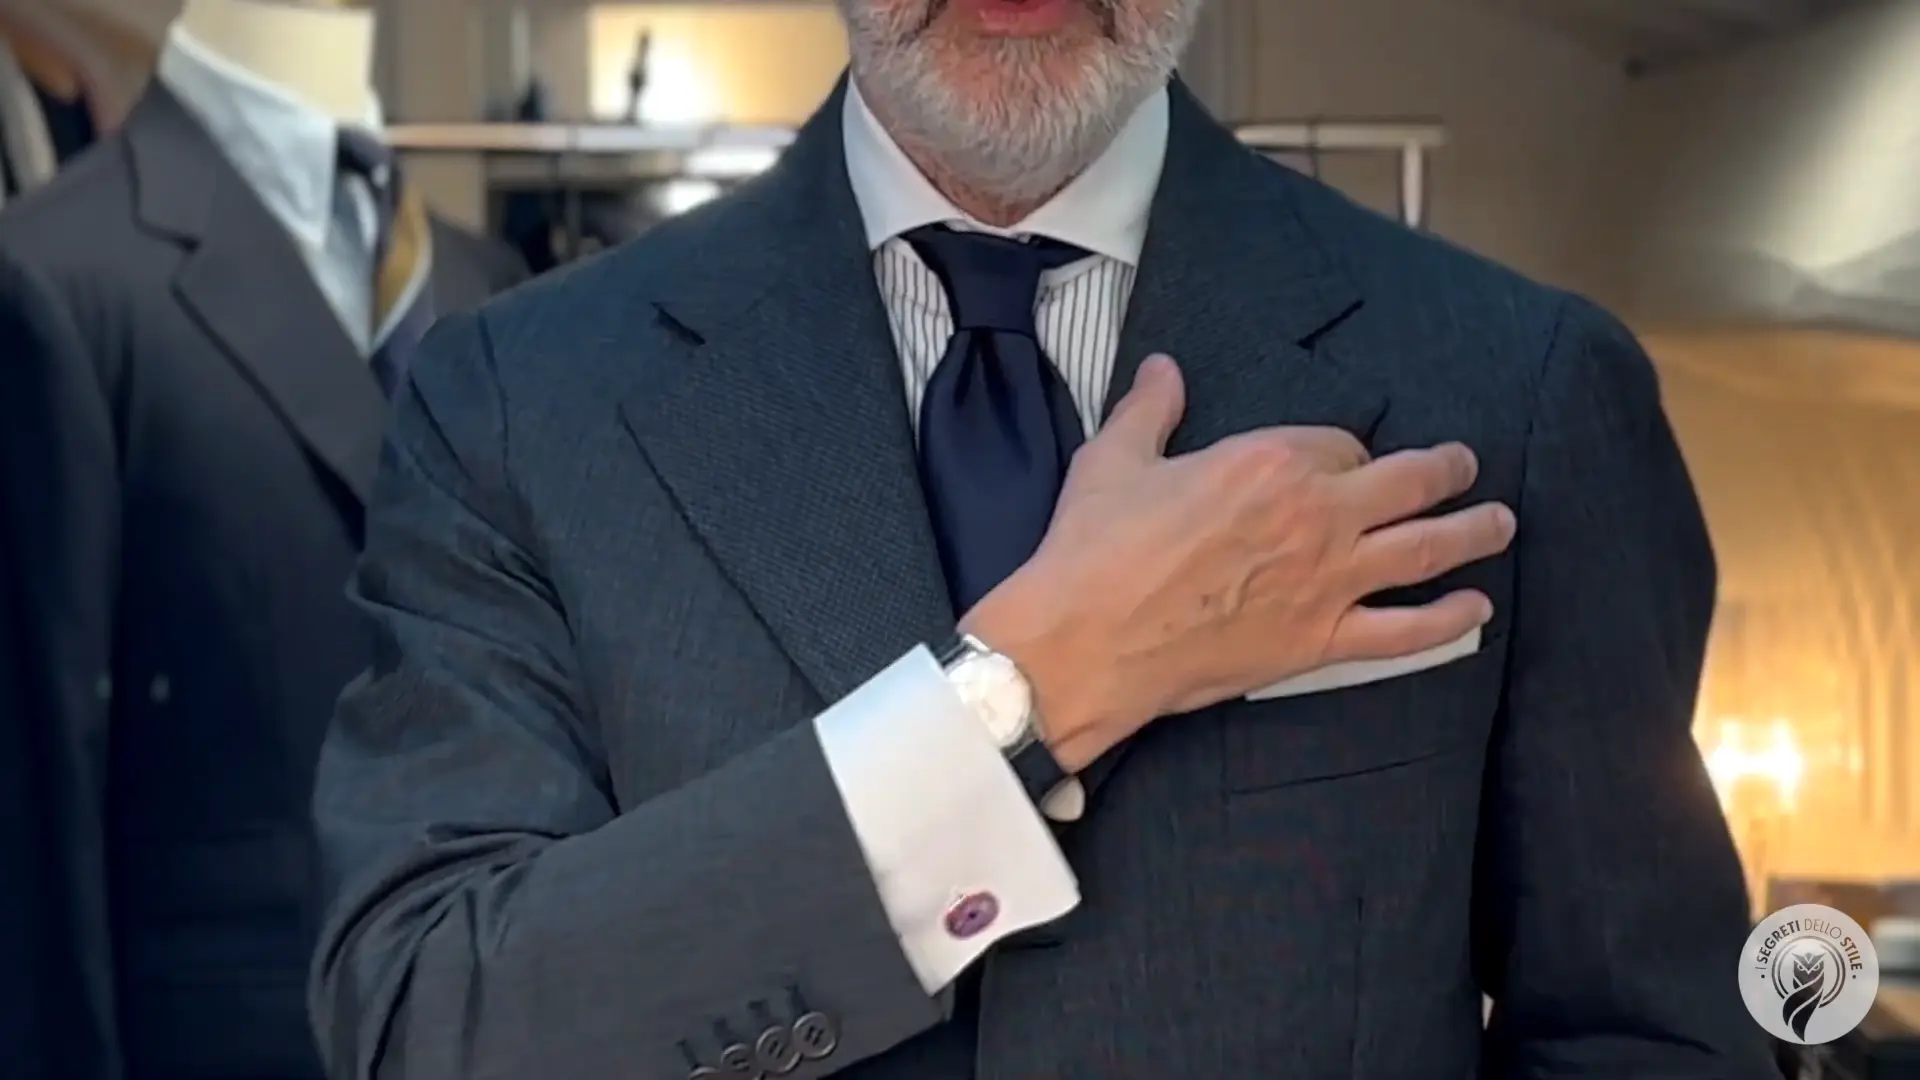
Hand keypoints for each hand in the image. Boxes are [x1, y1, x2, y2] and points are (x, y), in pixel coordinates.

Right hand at [961, 353, 1514, 771]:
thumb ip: (1151, 409)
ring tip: (1501, 523)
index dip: (1349, 452)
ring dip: (1472, 533)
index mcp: (1269, 461)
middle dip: (1445, 470)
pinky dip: (1447, 621)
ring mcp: (1326, 581)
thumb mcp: (1115, 459)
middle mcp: (1315, 515)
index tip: (1348, 460)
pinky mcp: (1319, 639)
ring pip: (1424, 549)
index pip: (1340, 444)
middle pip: (1406, 483)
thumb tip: (1163, 368)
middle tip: (1466, 465)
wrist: (1087, 640)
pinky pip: (1403, 631)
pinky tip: (1476, 610)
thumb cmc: (1095, 548)